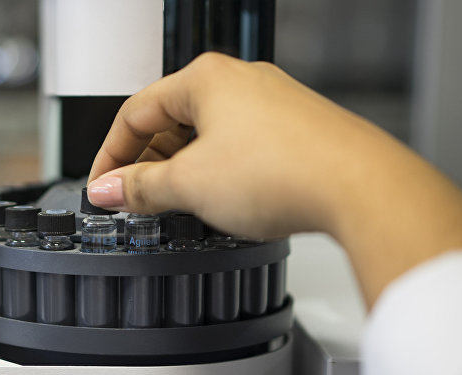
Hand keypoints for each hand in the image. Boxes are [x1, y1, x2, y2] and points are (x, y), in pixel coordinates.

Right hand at [87, 52, 461, 306]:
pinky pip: (239, 147)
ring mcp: (272, 104)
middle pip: (171, 121)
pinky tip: (220, 202)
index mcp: (205, 79)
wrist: (359, 187)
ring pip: (207, 136)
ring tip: (177, 207)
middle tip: (135, 202)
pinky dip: (218, 173)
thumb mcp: (189, 186)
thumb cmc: (283, 171)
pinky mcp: (295, 130)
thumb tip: (109, 189)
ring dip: (183, 171)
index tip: (102, 187)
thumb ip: (140, 188)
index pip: (135, 113)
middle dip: (147, 164)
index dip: (110, 155)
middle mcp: (240, 82)